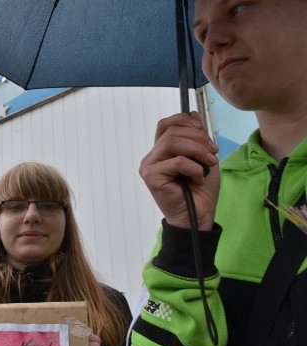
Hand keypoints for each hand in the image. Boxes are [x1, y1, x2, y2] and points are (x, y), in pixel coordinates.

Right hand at [139, 111, 219, 229]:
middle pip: (172, 131)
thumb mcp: (204, 158)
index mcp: (161, 152)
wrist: (198, 217)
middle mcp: (151, 157)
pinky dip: (194, 168)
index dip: (185, 121)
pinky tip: (198, 180)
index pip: (166, 124)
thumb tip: (193, 113)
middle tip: (213, 153)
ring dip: (198, 151)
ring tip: (209, 164)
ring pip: (173, 142)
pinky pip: (177, 161)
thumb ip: (197, 138)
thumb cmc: (199, 192)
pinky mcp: (151, 177)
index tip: (203, 131)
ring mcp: (149, 167)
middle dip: (199, 138)